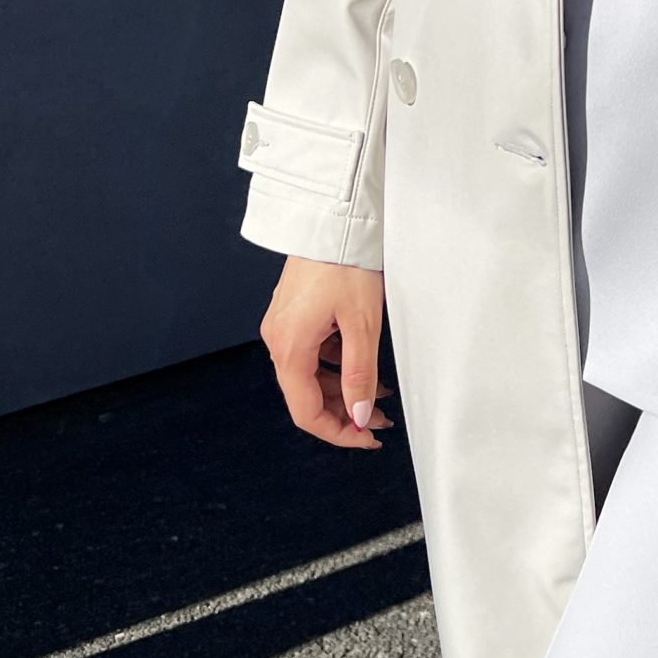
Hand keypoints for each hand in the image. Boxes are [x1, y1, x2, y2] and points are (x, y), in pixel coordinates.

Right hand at [259, 253, 394, 449]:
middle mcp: (278, 339)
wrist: (333, 219)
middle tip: (380, 419)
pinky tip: (359, 362)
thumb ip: (360, 376)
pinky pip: (309, 352)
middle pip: (306, 396)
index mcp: (290, 347)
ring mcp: (282, 325)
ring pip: (308, 375)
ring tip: (378, 392)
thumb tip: (360, 417)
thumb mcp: (362, 325)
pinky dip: (334, 365)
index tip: (367, 438)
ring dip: (341, 389)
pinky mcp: (291, 313)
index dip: (338, 433)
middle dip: (344, 412)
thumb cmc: (346, 263)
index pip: (306, 413)